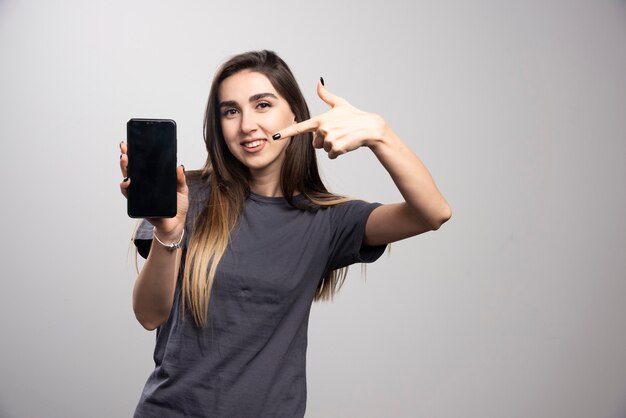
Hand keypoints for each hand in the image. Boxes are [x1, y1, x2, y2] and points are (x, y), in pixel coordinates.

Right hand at [119, 141, 188, 239]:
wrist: (175, 224)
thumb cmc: (178, 206)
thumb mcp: (182, 190)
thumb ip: (180, 179)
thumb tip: (179, 166)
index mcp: (153, 179)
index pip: (143, 164)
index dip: (136, 154)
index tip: (131, 143)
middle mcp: (144, 185)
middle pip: (132, 170)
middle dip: (127, 158)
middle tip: (125, 150)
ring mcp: (140, 194)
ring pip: (128, 180)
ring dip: (125, 170)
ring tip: (125, 161)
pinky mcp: (138, 205)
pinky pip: (130, 196)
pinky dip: (126, 188)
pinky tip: (127, 182)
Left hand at [272, 79, 387, 158]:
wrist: (369, 127)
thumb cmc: (354, 115)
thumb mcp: (340, 103)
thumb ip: (326, 95)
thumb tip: (318, 82)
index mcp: (320, 119)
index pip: (300, 127)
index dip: (287, 132)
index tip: (275, 136)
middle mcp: (323, 128)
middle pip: (315, 143)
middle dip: (325, 141)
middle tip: (338, 133)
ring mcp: (329, 138)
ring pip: (325, 149)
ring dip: (333, 146)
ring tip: (344, 137)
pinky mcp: (336, 147)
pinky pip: (332, 155)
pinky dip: (339, 152)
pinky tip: (346, 144)